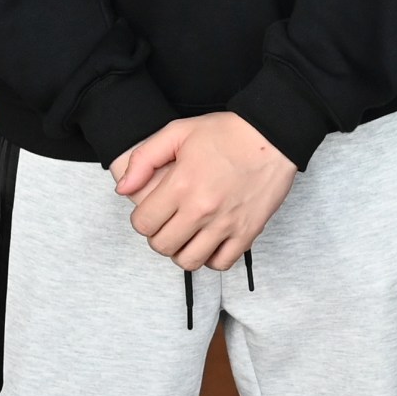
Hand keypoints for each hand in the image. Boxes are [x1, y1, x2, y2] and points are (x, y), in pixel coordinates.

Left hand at [112, 112, 295, 271]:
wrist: (273, 136)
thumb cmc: (227, 132)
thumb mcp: (177, 132)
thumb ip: (144, 159)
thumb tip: (123, 189)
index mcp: (181, 184)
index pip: (143, 224)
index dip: (142, 219)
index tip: (152, 211)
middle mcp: (202, 209)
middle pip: (162, 246)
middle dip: (158, 237)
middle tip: (167, 223)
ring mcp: (226, 223)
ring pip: (189, 261)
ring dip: (181, 251)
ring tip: (187, 235)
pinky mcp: (248, 232)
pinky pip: (222, 263)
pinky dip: (211, 258)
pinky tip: (209, 242)